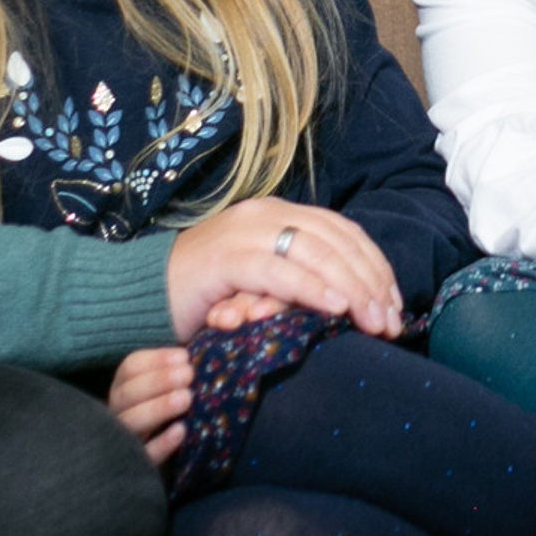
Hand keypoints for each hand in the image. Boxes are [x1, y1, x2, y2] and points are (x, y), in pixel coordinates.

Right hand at [108, 344, 193, 467]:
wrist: (183, 457)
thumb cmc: (184, 406)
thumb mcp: (183, 380)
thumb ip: (195, 358)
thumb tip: (226, 324)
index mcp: (129, 387)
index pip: (130, 368)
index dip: (155, 360)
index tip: (184, 356)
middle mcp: (122, 411)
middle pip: (126, 393)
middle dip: (157, 381)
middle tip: (188, 375)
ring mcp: (127, 439)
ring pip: (129, 423)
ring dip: (157, 408)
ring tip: (186, 399)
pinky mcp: (139, 466)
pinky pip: (144, 455)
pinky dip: (161, 443)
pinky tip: (181, 431)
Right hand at [165, 199, 401, 342]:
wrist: (139, 297)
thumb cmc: (207, 296)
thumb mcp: (265, 281)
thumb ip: (302, 276)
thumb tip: (358, 300)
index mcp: (281, 213)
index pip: (344, 233)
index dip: (376, 267)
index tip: (396, 305)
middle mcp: (267, 214)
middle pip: (339, 242)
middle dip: (373, 283)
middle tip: (393, 322)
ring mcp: (246, 232)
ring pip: (318, 254)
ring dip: (354, 289)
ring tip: (375, 321)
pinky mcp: (226, 257)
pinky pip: (281, 272)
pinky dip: (314, 289)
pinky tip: (336, 309)